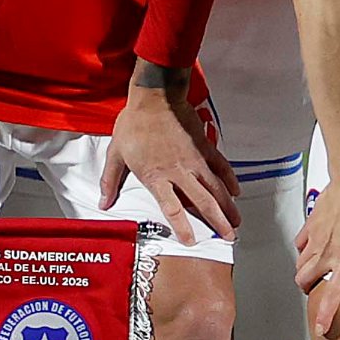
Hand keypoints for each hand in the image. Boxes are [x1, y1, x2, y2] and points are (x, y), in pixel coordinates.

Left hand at [100, 77, 239, 239]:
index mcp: (156, 177)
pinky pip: (220, 165)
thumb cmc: (134, 125)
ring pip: (215, 187)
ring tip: (236, 221)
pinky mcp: (203, 147)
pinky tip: (236, 190)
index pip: (172, 208)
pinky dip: (229, 179)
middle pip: (202, 201)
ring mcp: (194, 160)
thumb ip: (110, 181)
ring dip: (227, 205)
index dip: (183, 227)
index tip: (192, 242)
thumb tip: (103, 203)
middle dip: (217, 221)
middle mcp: (179, 172)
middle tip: (229, 237)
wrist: (154, 97)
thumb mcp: (116, 154)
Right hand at [292, 173, 339, 337]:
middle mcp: (326, 256)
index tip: (321, 328)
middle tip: (315, 288)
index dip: (325, 315)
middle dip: (307, 289)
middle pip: (303, 282)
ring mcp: (315, 241)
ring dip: (304, 271)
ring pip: (299, 264)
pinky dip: (303, 249)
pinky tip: (312, 246)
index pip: (333, 297)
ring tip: (313, 270)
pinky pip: (299, 243)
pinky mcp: (310, 226)